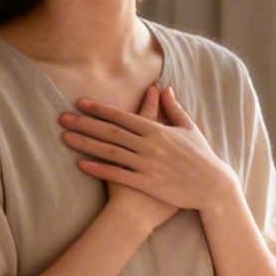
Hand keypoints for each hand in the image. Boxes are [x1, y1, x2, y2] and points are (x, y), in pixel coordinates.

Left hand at [60, 84, 237, 214]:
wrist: (212, 187)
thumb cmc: (202, 157)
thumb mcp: (190, 129)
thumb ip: (174, 108)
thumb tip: (164, 88)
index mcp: (158, 130)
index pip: (123, 117)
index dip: (100, 109)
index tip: (81, 103)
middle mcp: (150, 146)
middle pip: (111, 132)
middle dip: (85, 124)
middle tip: (63, 118)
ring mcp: (147, 165)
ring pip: (110, 152)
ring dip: (86, 144)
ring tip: (65, 137)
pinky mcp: (147, 183)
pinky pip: (118, 175)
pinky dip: (99, 169)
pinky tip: (81, 164)